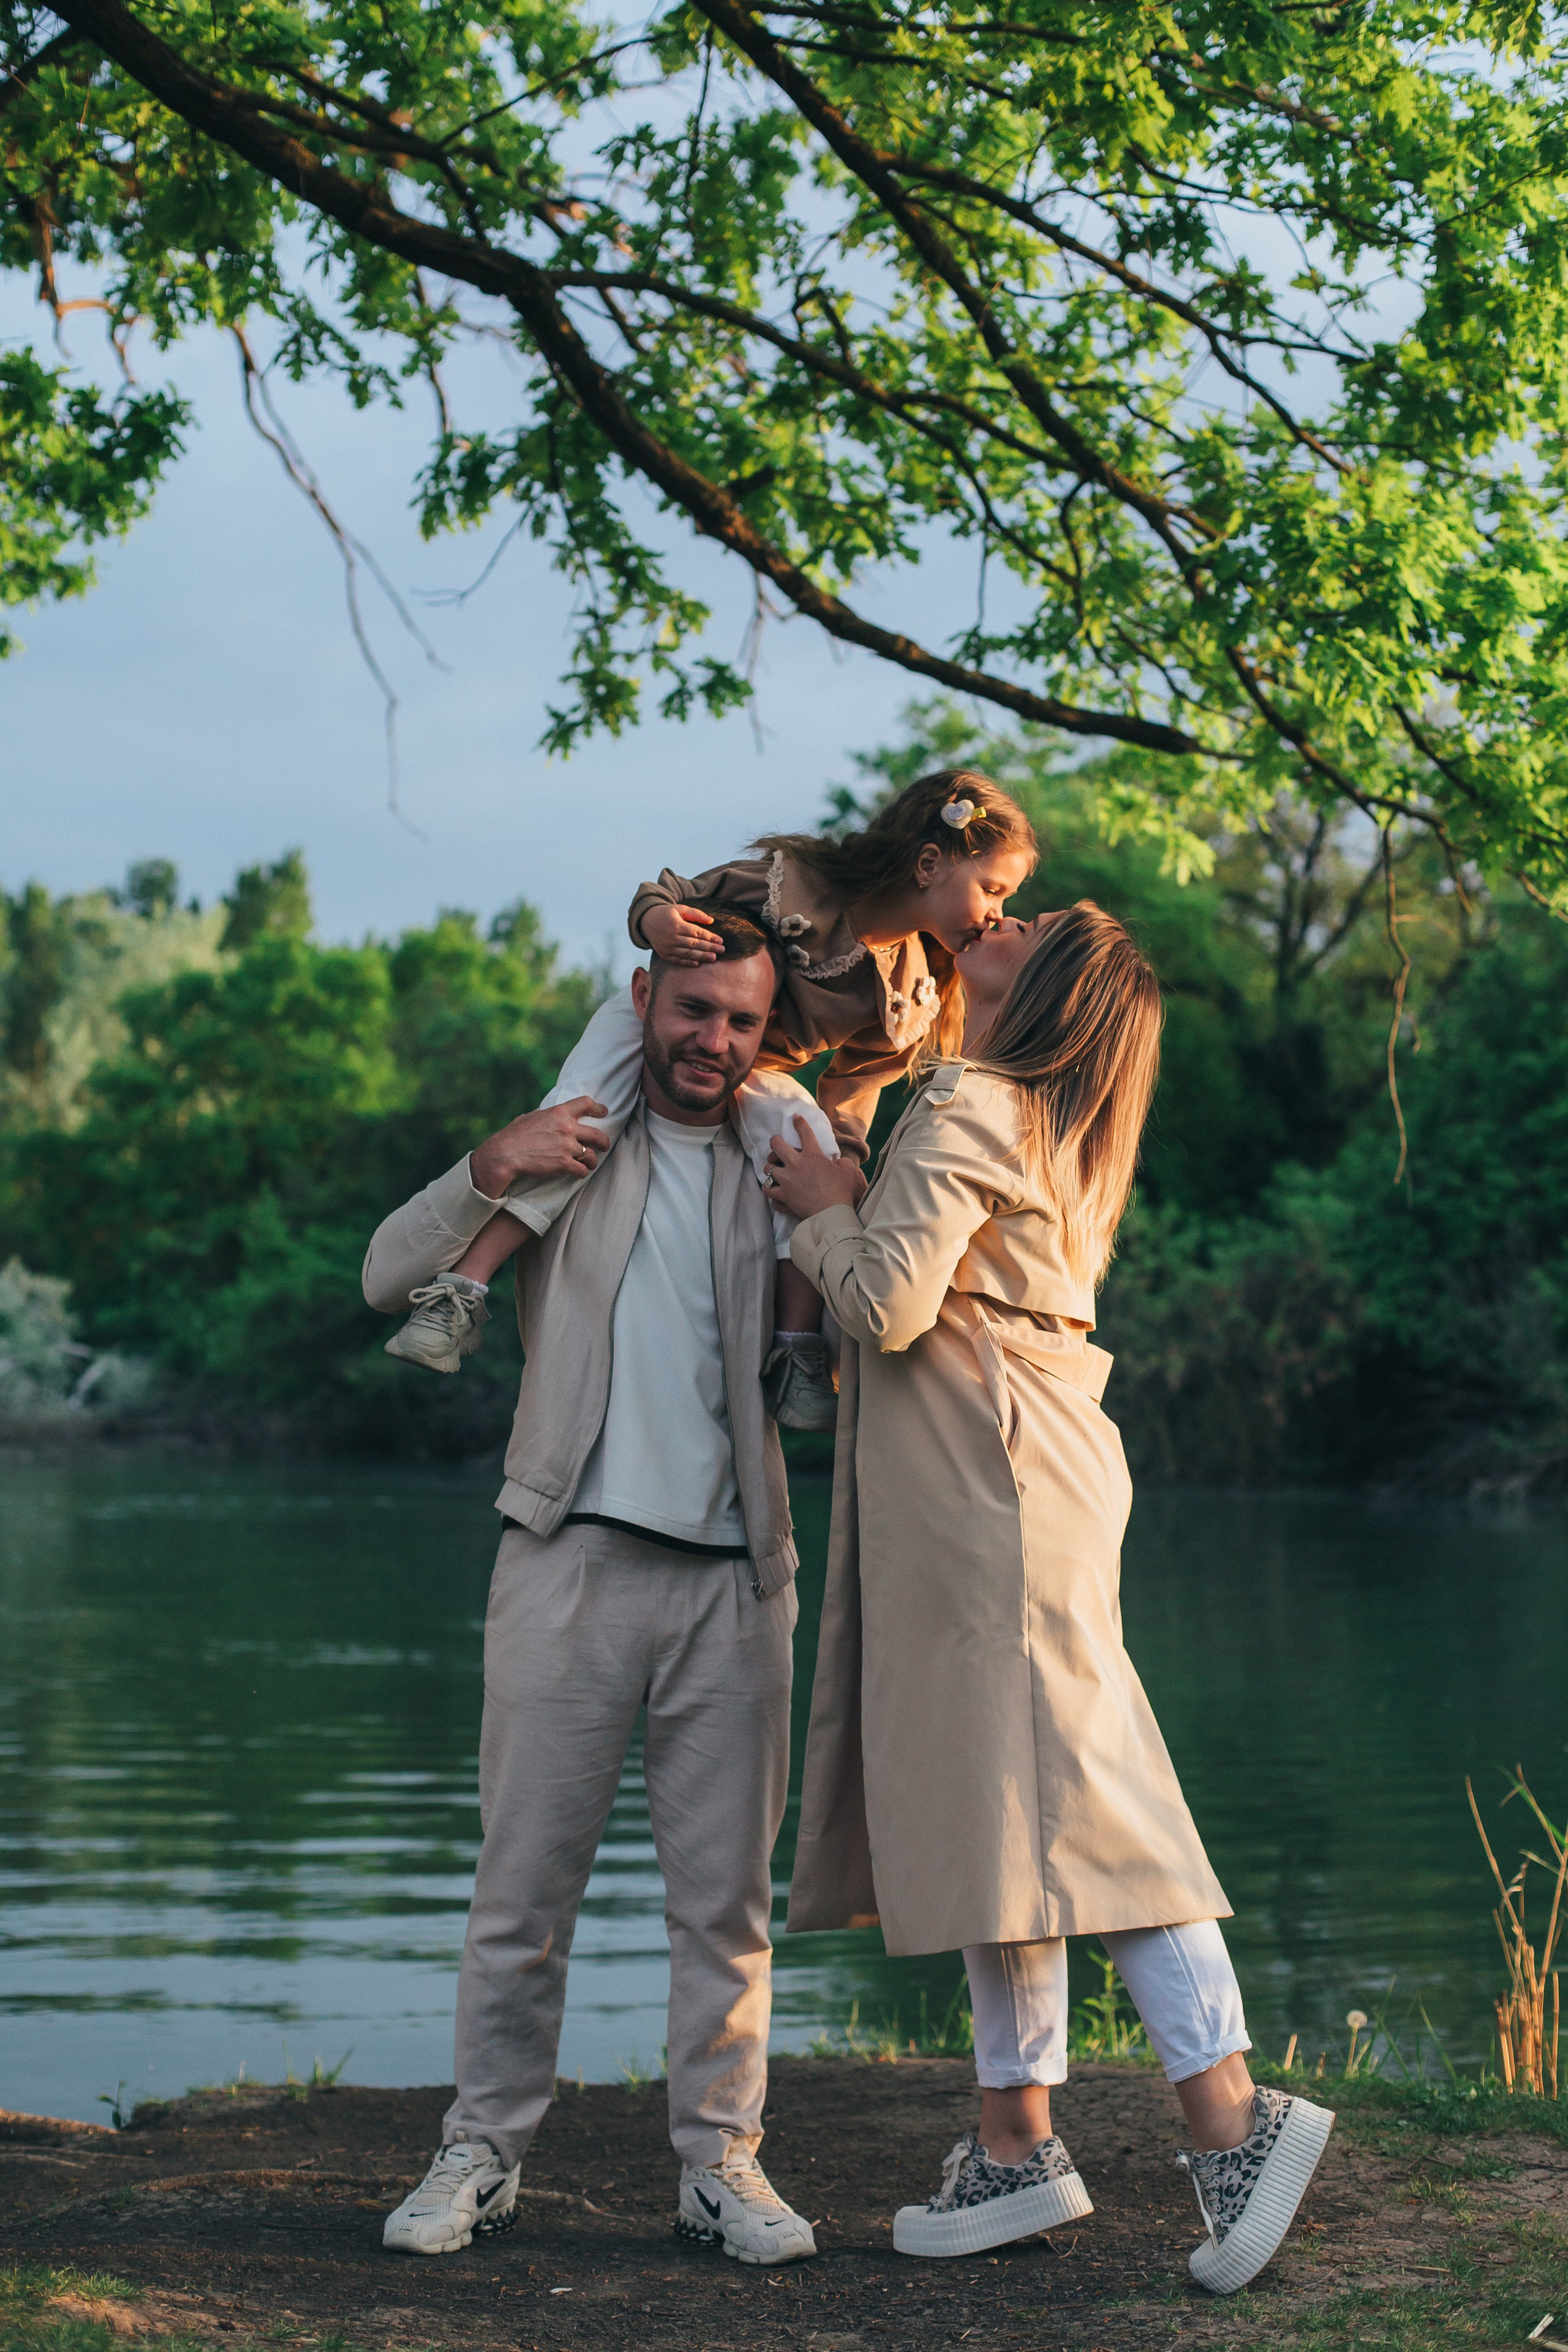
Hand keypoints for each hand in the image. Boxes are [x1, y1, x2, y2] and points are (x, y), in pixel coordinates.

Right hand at [470, 1097, 610, 1196]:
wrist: (505, 1154)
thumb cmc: (514, 1135)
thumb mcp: (531, 1117)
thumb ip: (546, 1116)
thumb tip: (548, 1117)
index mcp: (559, 1112)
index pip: (586, 1103)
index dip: (598, 1108)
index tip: (604, 1112)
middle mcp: (567, 1128)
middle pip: (597, 1134)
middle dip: (604, 1142)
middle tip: (605, 1146)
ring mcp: (567, 1146)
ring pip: (592, 1156)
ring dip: (592, 1162)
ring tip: (590, 1165)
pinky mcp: (564, 1164)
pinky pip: (582, 1170)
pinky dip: (582, 1173)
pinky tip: (578, 1173)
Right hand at [643, 902, 721, 964]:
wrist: (646, 921)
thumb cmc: (666, 914)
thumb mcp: (680, 909)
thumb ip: (696, 914)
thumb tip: (711, 921)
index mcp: (677, 925)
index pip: (697, 933)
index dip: (710, 937)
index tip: (720, 940)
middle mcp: (672, 938)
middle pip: (694, 944)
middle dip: (709, 947)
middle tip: (722, 950)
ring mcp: (667, 947)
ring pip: (687, 954)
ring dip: (701, 956)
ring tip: (713, 958)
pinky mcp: (664, 954)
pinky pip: (678, 960)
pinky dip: (687, 963)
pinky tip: (698, 963)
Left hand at [763, 1117, 867, 1218]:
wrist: (832, 1214)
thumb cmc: (842, 1192)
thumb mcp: (849, 1170)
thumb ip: (841, 1162)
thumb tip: (836, 1162)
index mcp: (813, 1155)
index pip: (805, 1133)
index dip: (799, 1123)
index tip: (795, 1118)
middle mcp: (796, 1165)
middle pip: (776, 1146)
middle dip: (775, 1142)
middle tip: (776, 1143)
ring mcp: (786, 1181)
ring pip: (767, 1169)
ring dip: (770, 1169)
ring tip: (773, 1171)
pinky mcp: (783, 1197)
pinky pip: (768, 1191)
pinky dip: (770, 1190)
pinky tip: (774, 1191)